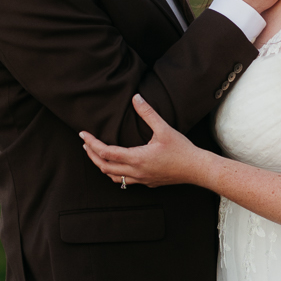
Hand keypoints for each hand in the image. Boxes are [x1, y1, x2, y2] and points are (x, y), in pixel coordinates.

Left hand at [80, 95, 209, 189]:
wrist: (196, 169)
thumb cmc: (182, 149)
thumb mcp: (164, 128)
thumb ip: (148, 113)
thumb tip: (136, 98)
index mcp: (137, 158)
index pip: (106, 152)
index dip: (92, 143)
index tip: (83, 135)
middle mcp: (136, 171)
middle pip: (104, 167)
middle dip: (91, 155)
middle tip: (85, 143)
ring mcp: (141, 179)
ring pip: (113, 177)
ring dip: (102, 166)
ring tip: (96, 154)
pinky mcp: (148, 182)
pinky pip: (125, 180)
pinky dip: (115, 173)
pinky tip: (117, 165)